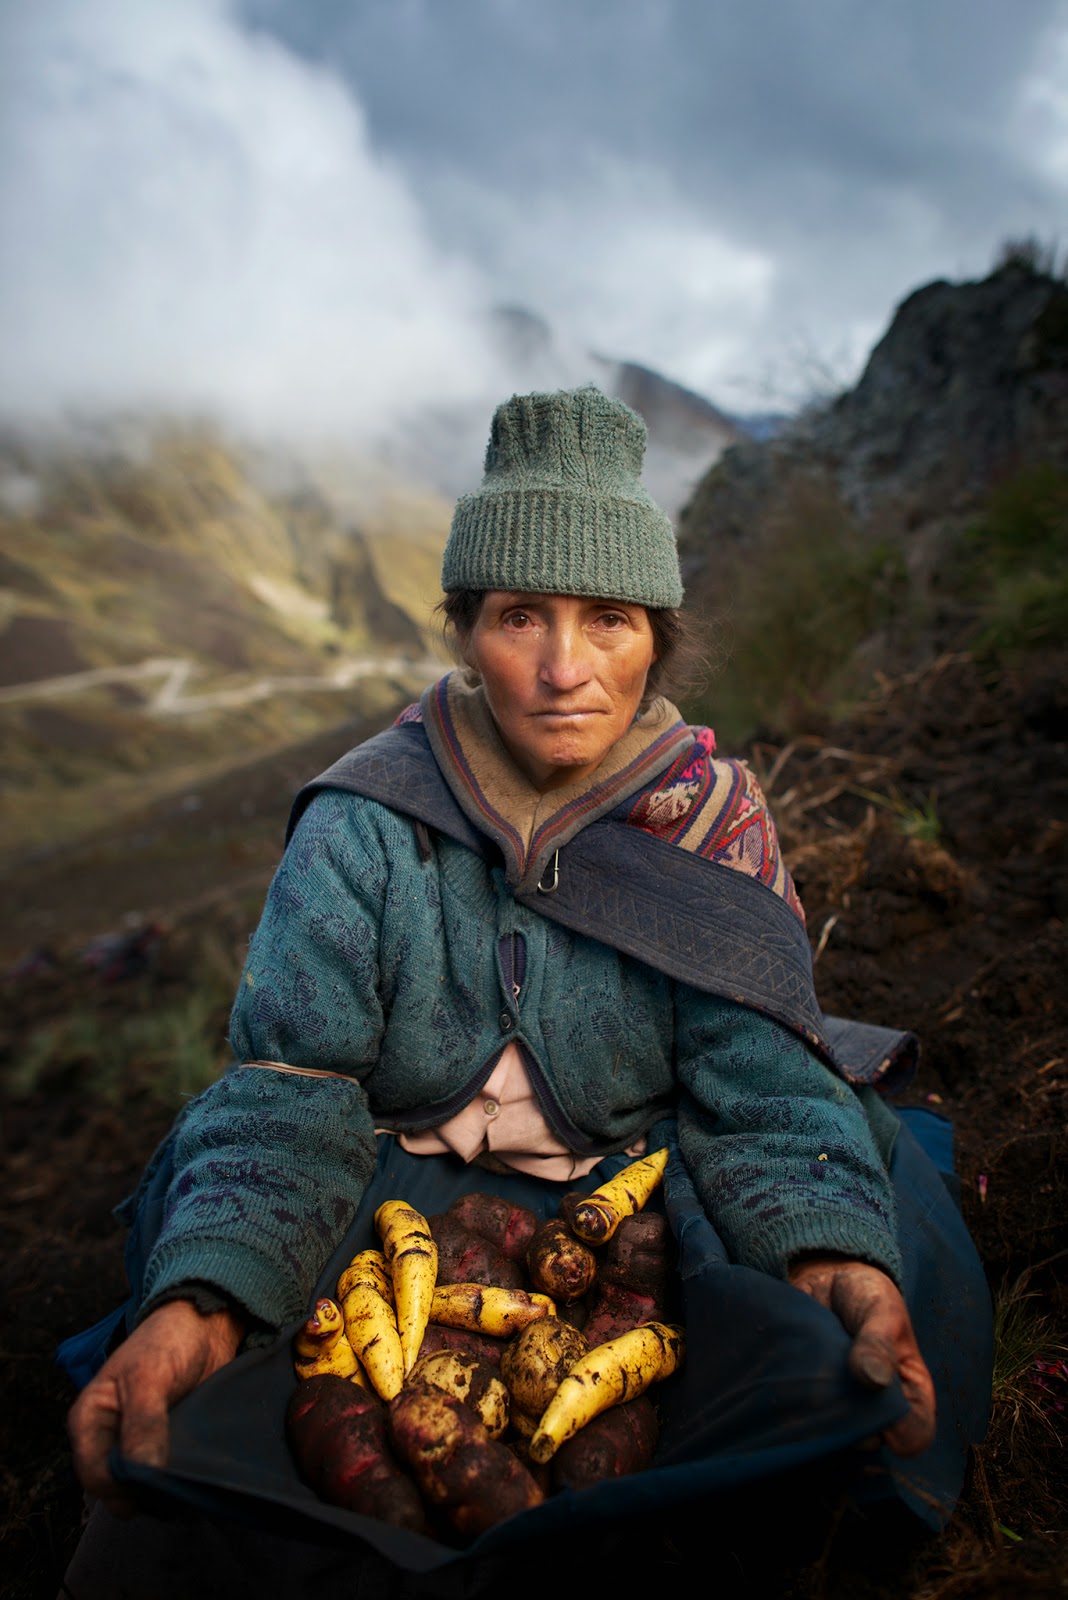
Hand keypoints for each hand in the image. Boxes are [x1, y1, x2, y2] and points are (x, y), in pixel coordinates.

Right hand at [67, 1299, 245, 1514]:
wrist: (205, 1327)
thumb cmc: (167, 1342)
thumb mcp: (150, 1376)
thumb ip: (143, 1423)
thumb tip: (141, 1472)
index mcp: (89, 1421)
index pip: (94, 1475)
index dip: (121, 1485)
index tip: (155, 1479)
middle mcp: (107, 1441)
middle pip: (116, 1489)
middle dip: (143, 1491)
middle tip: (175, 1482)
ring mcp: (136, 1448)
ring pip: (141, 1489)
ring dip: (163, 1489)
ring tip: (188, 1477)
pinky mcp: (163, 1451)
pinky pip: (164, 1479)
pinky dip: (178, 1482)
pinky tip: (195, 1474)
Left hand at [788, 1256, 935, 1456]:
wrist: (826, 1280)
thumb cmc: (866, 1297)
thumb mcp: (881, 1311)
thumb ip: (878, 1343)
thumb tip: (873, 1379)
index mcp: (910, 1396)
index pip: (913, 1436)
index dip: (898, 1429)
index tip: (874, 1394)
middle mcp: (876, 1412)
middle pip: (866, 1439)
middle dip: (848, 1413)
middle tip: (833, 1369)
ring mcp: (841, 1409)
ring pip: (828, 1430)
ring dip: (815, 1403)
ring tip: (812, 1359)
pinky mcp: (809, 1400)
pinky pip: (797, 1414)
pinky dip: (791, 1395)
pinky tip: (790, 1364)